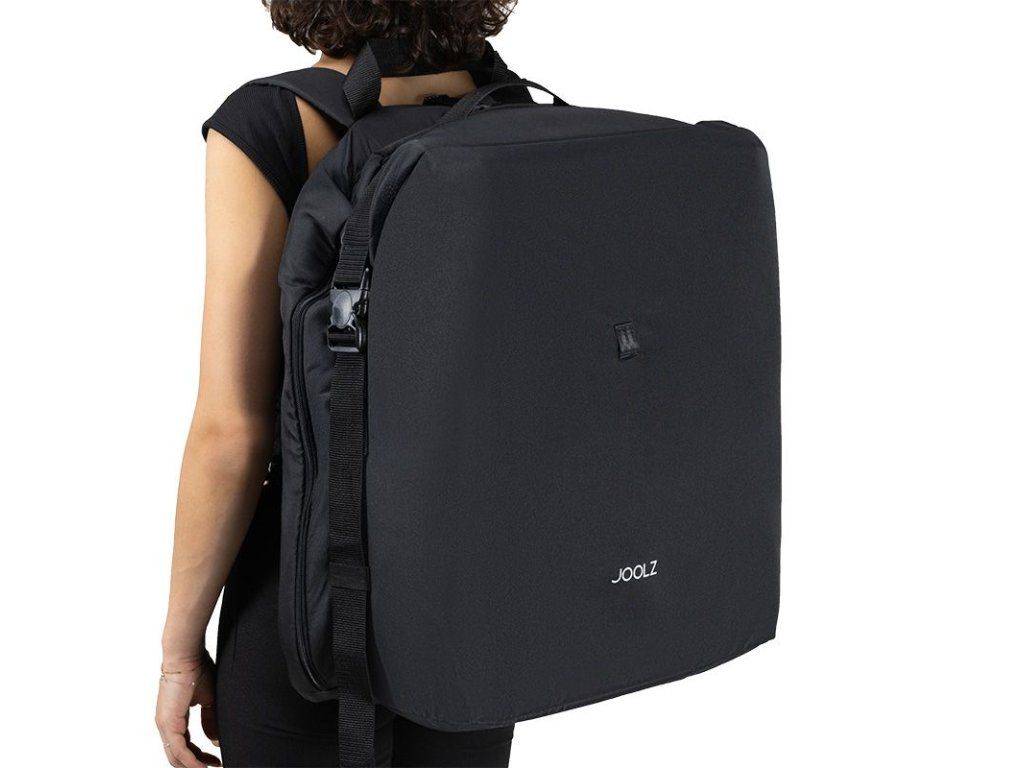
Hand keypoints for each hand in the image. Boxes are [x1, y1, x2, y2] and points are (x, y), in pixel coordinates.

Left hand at [155, 651, 220, 767]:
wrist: (187, 657)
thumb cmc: (197, 670)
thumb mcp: (208, 700)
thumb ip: (210, 720)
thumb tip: (215, 740)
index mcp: (174, 718)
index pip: (185, 745)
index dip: (200, 755)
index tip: (215, 759)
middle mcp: (166, 725)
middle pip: (178, 755)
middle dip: (196, 764)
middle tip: (214, 766)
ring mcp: (165, 725)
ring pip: (176, 756)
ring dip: (193, 766)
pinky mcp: (168, 723)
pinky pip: (178, 750)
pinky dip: (190, 761)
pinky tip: (202, 766)